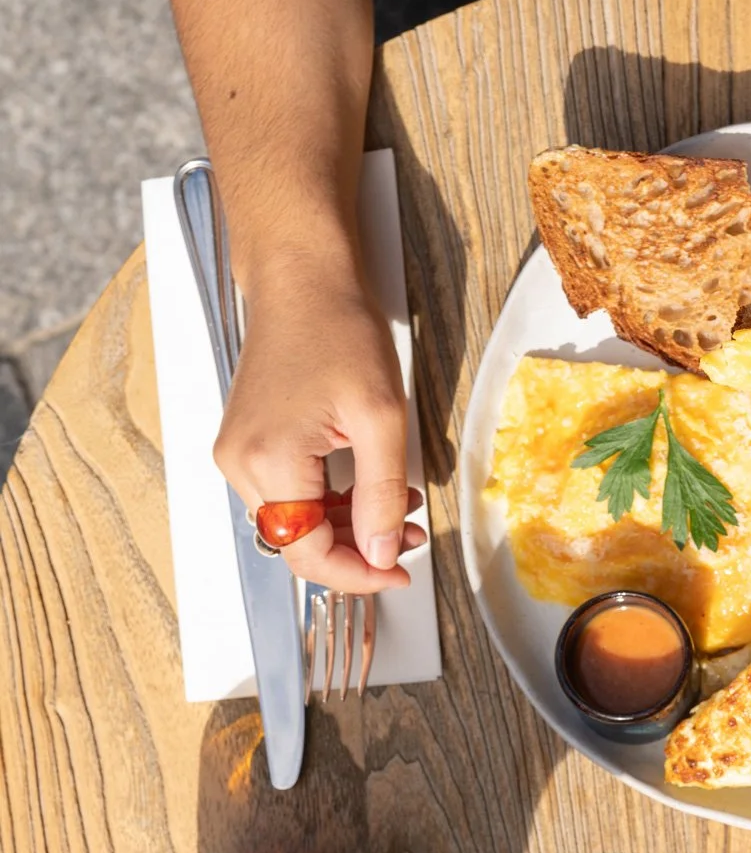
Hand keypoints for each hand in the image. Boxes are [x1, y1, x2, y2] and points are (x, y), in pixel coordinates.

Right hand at [215, 255, 429, 591]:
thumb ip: (382, 493)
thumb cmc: (336, 328)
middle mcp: (240, 463)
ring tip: (399, 505)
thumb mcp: (380, 417)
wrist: (301, 278)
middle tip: (410, 534)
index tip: (397, 571)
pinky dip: (330, 503)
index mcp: (268, 460)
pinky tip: (368, 487)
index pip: (308, 553)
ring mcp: (239, 453)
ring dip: (349, 526)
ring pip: (296, 524)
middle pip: (299, 543)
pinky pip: (290, 495)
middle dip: (359, 548)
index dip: (357, 574)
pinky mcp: (248, 443)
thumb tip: (379, 553)